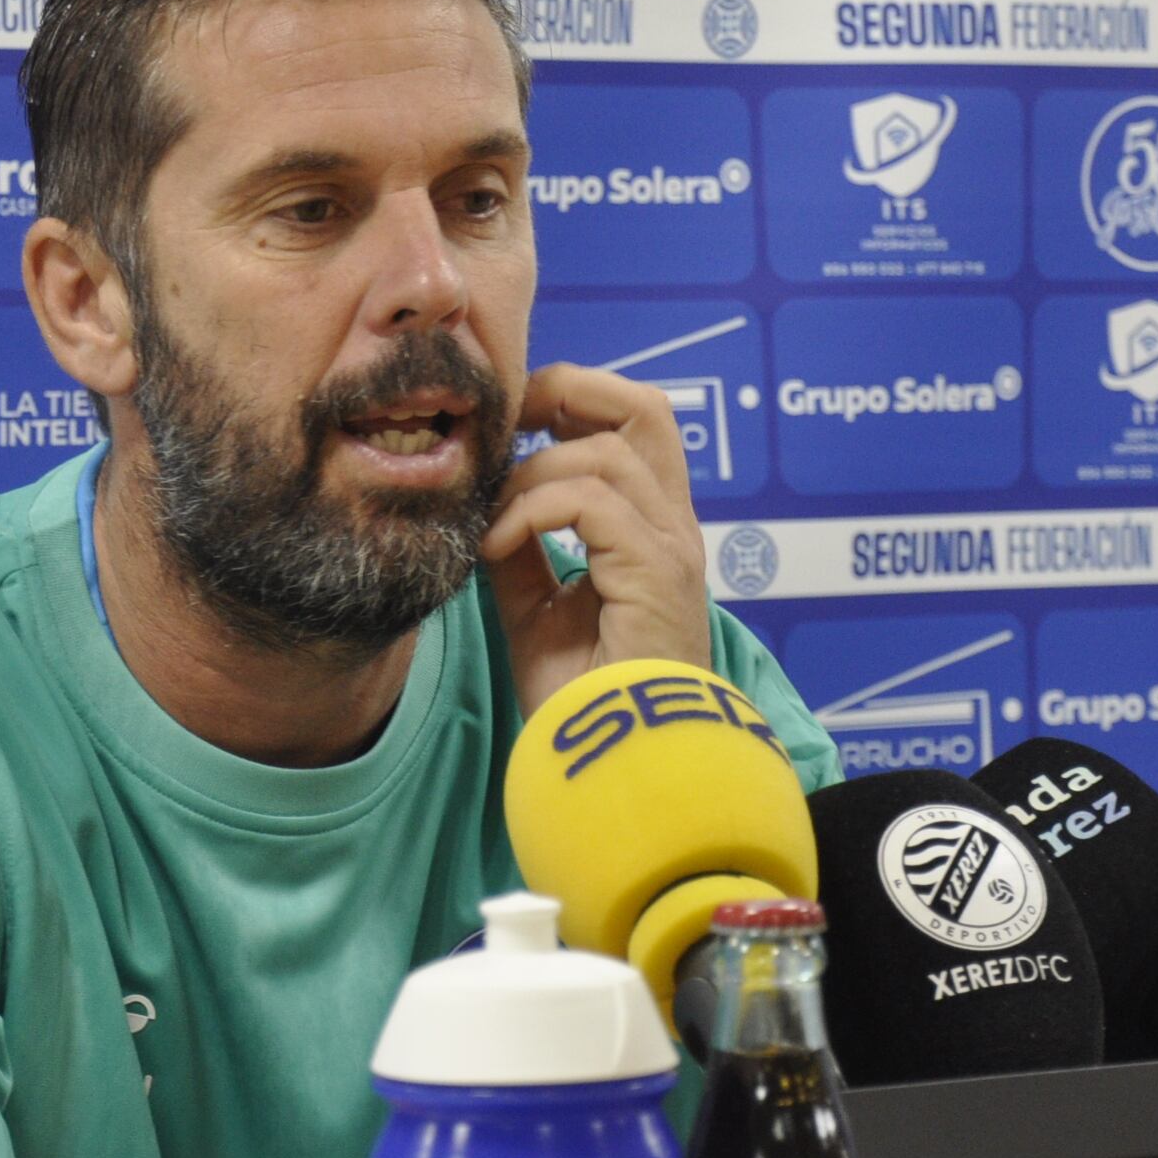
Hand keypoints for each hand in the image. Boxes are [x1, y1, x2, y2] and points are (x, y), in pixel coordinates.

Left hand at [480, 364, 711, 712]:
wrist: (612, 765)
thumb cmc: (583, 698)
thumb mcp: (535, 605)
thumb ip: (520, 548)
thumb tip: (484, 498)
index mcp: (652, 527)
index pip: (635, 422)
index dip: (574, 398)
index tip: (513, 419)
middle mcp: (673, 527)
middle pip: (647, 408)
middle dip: (569, 392)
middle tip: (510, 422)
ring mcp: (671, 547)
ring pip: (606, 452)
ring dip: (532, 475)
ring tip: (494, 522)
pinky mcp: (657, 574)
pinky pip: (591, 503)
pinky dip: (532, 512)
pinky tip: (498, 547)